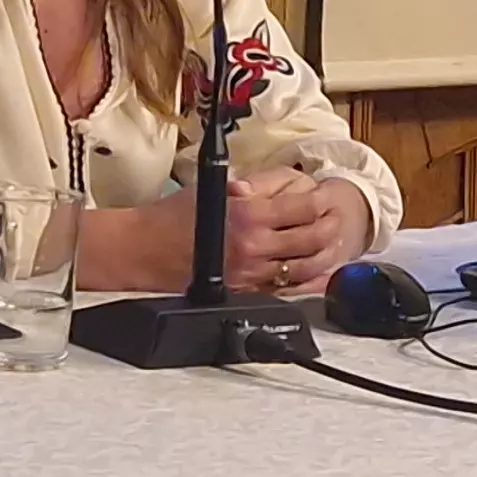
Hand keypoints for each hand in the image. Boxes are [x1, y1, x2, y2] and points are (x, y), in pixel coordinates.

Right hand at [75, 175, 369, 294]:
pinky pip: (282, 288)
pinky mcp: (241, 291)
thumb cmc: (171, 217)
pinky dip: (302, 281)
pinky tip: (311, 274)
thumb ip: (250, 187)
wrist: (142, 250)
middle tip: (334, 219)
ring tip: (329, 245)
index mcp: (248, 213)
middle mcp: (253, 245)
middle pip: (311, 238)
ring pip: (302, 267)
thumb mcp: (213, 189)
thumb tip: (278, 184)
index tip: (324, 196)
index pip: (303, 207)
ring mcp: (249, 272)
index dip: (320, 200)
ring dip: (322, 255)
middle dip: (328, 227)